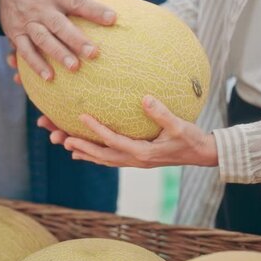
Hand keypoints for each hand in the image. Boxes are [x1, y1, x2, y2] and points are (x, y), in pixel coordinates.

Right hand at [0, 0, 115, 80]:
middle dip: (76, 39)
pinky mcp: (16, 35)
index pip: (77, 0)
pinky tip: (48, 77)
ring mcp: (28, 22)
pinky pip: (25, 51)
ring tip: (74, 67)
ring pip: (43, 39)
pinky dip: (34, 64)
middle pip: (60, 25)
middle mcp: (42, 8)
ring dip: (57, 53)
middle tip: (94, 53)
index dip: (94, 9)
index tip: (112, 18)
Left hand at [37, 95, 217, 167]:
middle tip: (58, 137)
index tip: (80, 117)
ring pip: (103, 159)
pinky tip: (84, 150)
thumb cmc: (191, 138)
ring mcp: (134, 161)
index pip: (113, 141)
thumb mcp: (179, 125)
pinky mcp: (137, 159)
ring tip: (63, 144)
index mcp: (142, 152)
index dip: (96, 130)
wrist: (201, 154)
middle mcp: (135, 160)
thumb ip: (162, 113)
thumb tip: (145, 98)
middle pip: (100, 155)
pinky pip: (110, 158)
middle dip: (79, 146)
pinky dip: (95, 155)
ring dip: (83, 152)